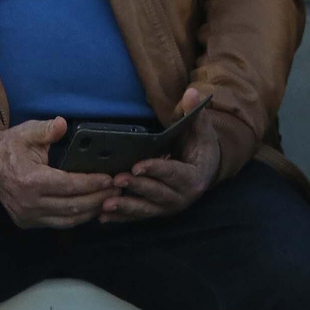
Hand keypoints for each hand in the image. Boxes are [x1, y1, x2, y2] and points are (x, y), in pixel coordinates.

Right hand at [0, 116, 119, 228]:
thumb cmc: (11, 146)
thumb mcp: (27, 131)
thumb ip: (46, 129)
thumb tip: (62, 124)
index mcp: (30, 180)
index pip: (69, 186)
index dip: (92, 183)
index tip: (110, 178)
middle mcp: (28, 202)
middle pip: (72, 206)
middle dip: (98, 198)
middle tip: (118, 189)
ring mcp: (27, 215)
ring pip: (67, 220)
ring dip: (91, 211)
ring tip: (110, 199)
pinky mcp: (27, 222)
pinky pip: (58, 223)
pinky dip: (77, 217)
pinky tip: (91, 208)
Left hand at [100, 88, 220, 222]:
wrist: (207, 169)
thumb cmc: (200, 146)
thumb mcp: (201, 129)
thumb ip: (194, 113)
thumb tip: (192, 92)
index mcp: (194, 177)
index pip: (173, 173)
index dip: (156, 170)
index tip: (137, 166)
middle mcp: (182, 197)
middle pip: (157, 193)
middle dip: (136, 187)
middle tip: (116, 180)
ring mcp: (169, 207)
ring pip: (146, 209)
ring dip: (125, 207)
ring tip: (105, 204)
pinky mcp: (157, 211)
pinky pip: (138, 216)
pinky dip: (121, 217)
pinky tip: (102, 217)